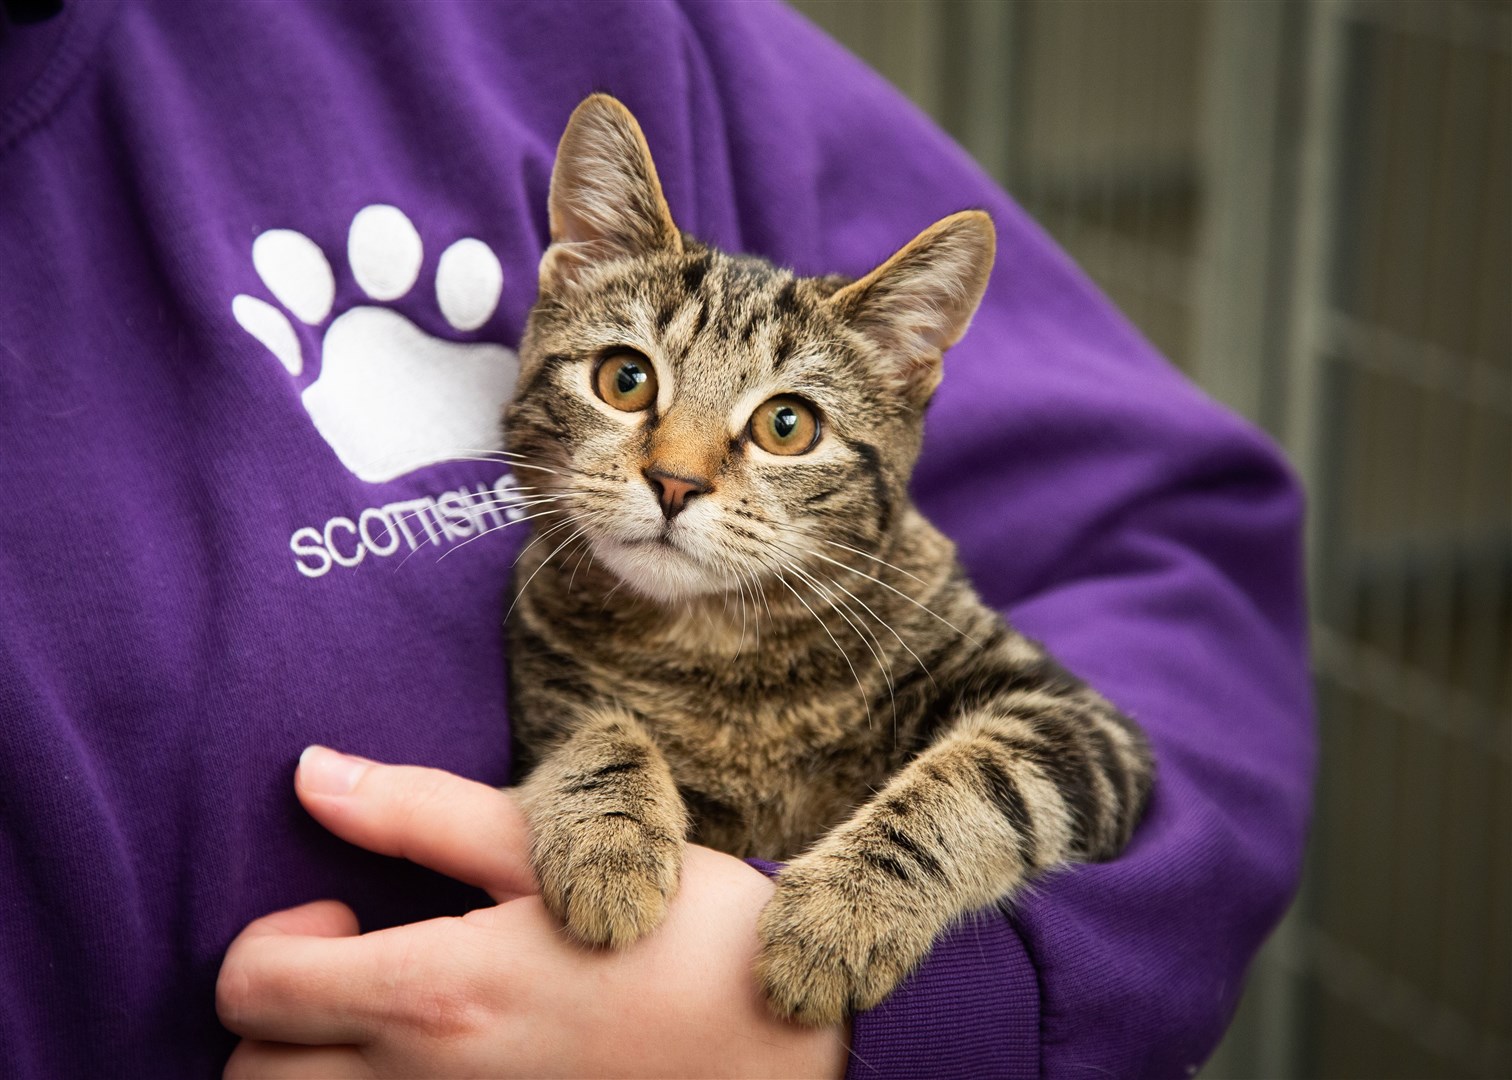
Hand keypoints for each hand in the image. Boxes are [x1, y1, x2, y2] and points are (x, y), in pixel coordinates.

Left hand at [217, 748, 849, 1077]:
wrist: (793, 1033)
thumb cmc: (685, 930)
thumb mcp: (559, 849)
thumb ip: (422, 814)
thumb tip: (310, 773)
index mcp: (434, 996)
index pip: (254, 987)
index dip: (272, 935)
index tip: (344, 908)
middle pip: (249, 1077)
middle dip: (275, 1011)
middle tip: (357, 960)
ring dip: (310, 1065)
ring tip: (392, 1012)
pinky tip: (438, 1054)